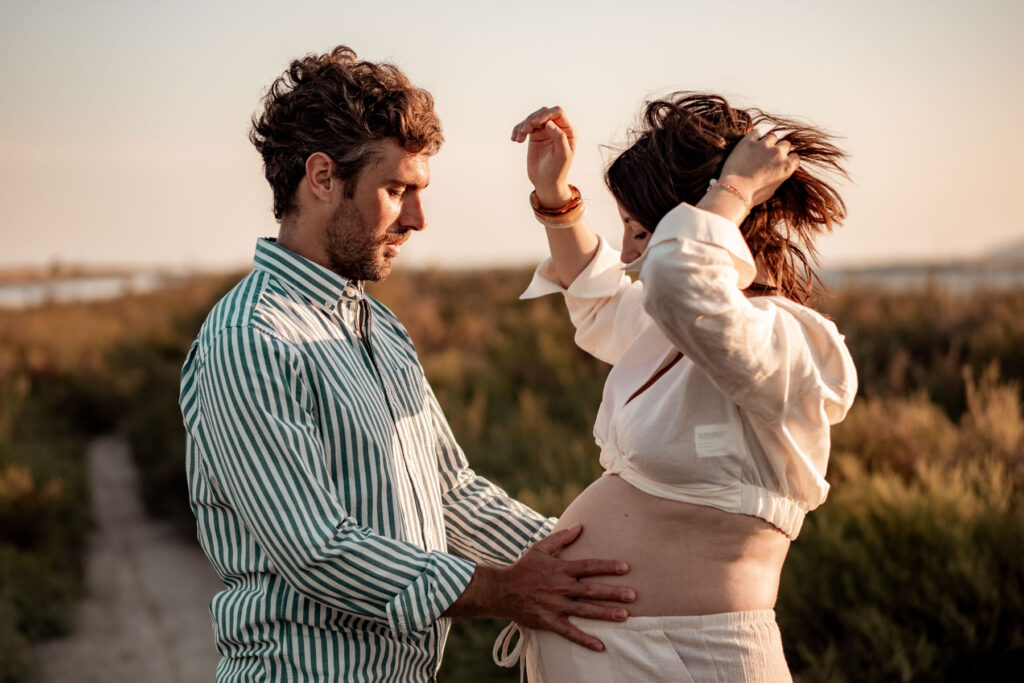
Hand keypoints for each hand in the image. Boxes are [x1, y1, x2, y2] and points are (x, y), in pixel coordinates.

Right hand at [444, 524, 634, 651]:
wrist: (501, 590)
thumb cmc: (523, 568)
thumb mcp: (540, 549)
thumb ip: (561, 538)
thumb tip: (580, 525)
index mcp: (560, 569)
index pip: (588, 566)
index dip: (606, 567)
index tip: (625, 568)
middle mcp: (560, 587)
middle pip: (590, 589)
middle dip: (612, 592)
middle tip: (633, 595)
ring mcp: (554, 605)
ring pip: (584, 610)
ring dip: (605, 613)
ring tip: (624, 616)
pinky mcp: (548, 621)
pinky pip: (569, 632)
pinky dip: (584, 639)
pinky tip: (600, 645)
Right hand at [510, 106, 576, 207]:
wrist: (546, 182)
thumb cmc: (557, 171)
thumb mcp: (562, 156)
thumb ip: (559, 138)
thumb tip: (549, 123)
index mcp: (568, 130)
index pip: (558, 113)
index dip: (546, 114)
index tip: (534, 122)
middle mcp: (557, 127)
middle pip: (544, 112)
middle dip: (532, 119)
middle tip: (525, 131)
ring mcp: (545, 130)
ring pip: (533, 118)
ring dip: (523, 125)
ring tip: (518, 138)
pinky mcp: (535, 135)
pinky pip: (525, 126)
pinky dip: (518, 130)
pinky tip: (515, 139)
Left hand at [718, 129, 799, 206]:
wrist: (734, 191)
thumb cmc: (752, 195)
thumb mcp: (772, 189)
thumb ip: (779, 176)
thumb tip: (778, 171)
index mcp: (787, 167)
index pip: (794, 156)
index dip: (787, 158)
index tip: (780, 162)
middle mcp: (778, 153)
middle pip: (785, 144)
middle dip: (778, 149)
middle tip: (768, 157)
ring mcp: (764, 146)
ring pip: (772, 136)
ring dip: (767, 142)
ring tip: (757, 150)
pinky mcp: (749, 141)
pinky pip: (756, 132)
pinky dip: (753, 137)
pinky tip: (749, 144)